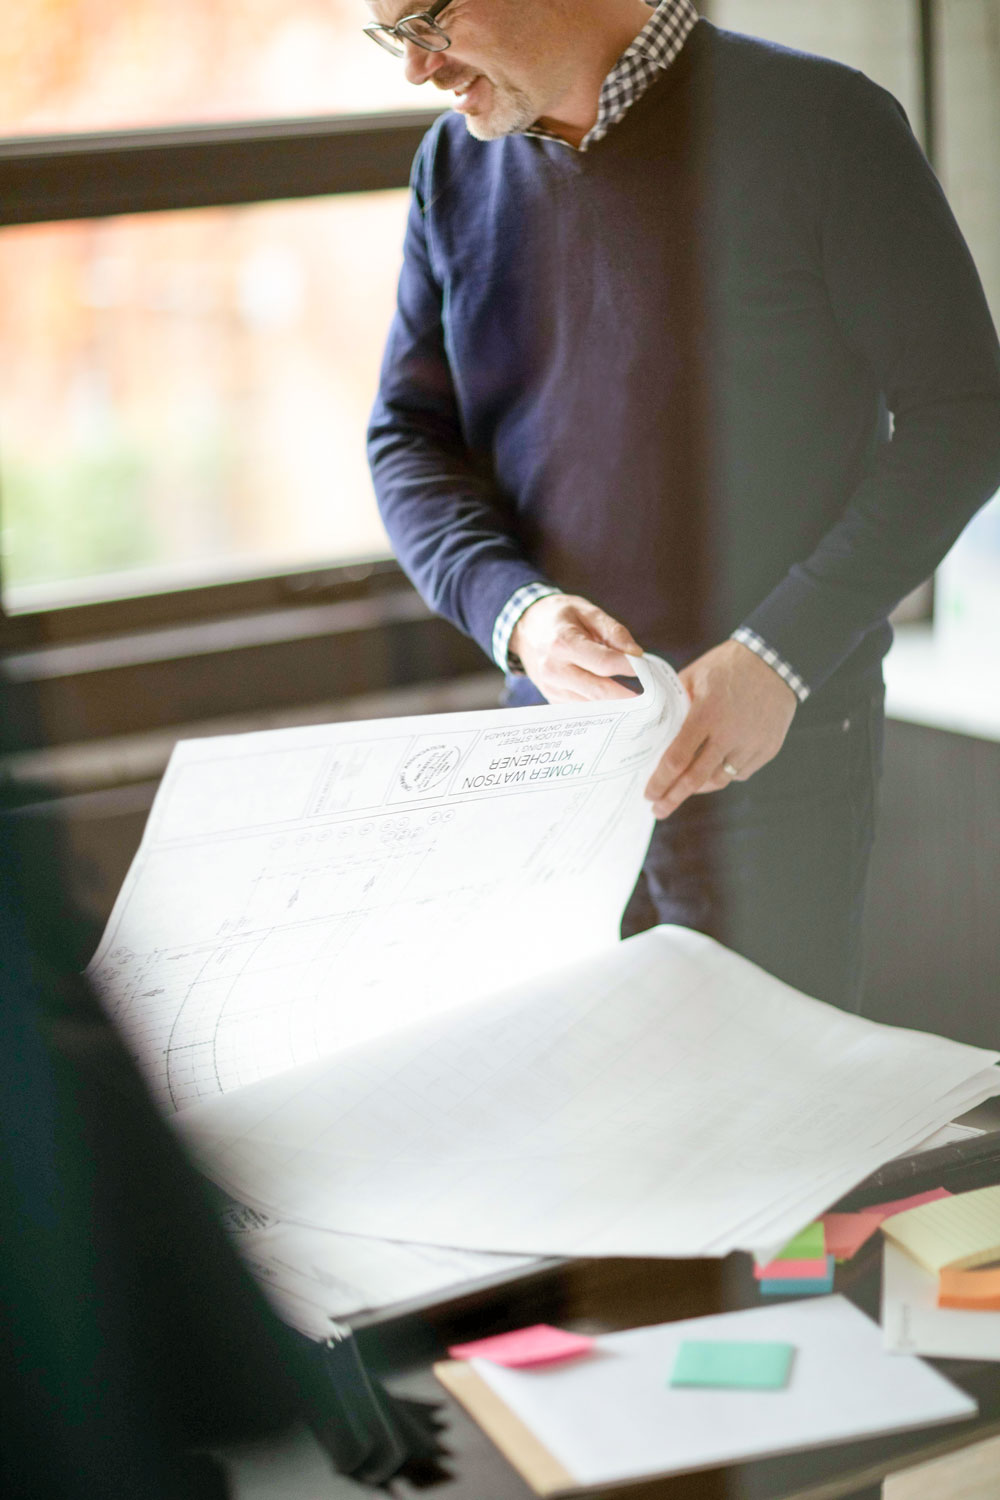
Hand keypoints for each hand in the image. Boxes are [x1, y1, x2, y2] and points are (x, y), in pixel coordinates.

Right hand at [509, 593, 643, 702]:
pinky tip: (616, 702)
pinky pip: (582, 708)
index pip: (604, 663)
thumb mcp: (587, 611)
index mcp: (562, 643)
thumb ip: (614, 631)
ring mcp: (551, 687)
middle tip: (652, 697)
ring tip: (638, 700)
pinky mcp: (552, 698)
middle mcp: (553, 669)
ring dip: (616, 704)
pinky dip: (601, 706)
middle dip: (628, 696)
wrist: (524, 627)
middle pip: (599, 691)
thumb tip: (636, 654)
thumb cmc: (560, 616)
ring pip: (592, 704)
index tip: (647, 669)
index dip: (629, 668)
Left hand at [644, 639, 797, 817]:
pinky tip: (711, 771)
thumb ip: (674, 703)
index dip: (660, 781)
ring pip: (720, 780)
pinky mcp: (768, 749)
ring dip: (698, 788)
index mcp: (707, 714)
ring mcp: (752, 744)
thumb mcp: (694, 676)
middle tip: (658, 810)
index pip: (677, 758)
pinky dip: (723, 774)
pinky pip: (740, 773)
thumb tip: (651, 726)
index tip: (648, 794)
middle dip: (673, 798)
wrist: (776, 660)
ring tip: (681, 790)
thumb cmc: (727, 666)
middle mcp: (730, 734)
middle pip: (696, 778)